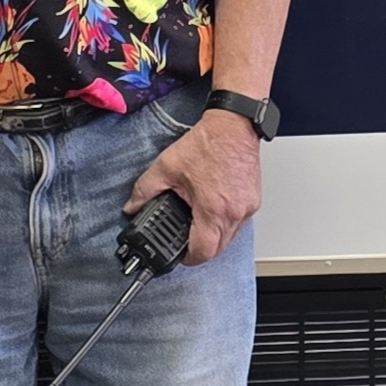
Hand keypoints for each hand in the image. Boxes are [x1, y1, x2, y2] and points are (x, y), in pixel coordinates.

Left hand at [127, 112, 259, 265]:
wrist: (234, 126)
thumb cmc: (209, 143)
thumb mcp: (166, 166)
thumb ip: (144, 190)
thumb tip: (132, 207)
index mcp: (212, 208)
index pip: (203, 252)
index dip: (188, 258)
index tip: (179, 255)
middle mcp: (235, 212)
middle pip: (218, 249)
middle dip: (200, 249)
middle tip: (186, 242)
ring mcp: (248, 207)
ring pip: (231, 238)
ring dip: (215, 237)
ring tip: (199, 224)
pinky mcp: (254, 200)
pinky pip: (240, 223)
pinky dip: (225, 223)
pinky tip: (214, 210)